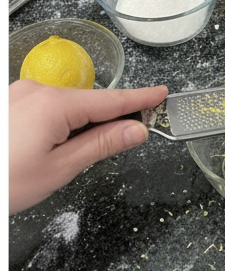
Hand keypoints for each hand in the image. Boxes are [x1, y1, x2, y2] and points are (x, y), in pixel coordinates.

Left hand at [9, 79, 168, 213]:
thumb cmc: (5, 179)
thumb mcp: (62, 168)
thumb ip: (102, 144)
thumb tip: (135, 130)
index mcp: (54, 104)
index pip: (111, 100)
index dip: (140, 99)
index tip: (162, 93)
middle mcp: (36, 91)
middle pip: (90, 103)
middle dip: (111, 119)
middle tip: (132, 137)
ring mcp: (19, 94)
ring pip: (67, 107)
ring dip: (83, 126)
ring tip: (78, 156)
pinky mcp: (10, 104)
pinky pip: (48, 108)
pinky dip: (63, 124)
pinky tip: (58, 147)